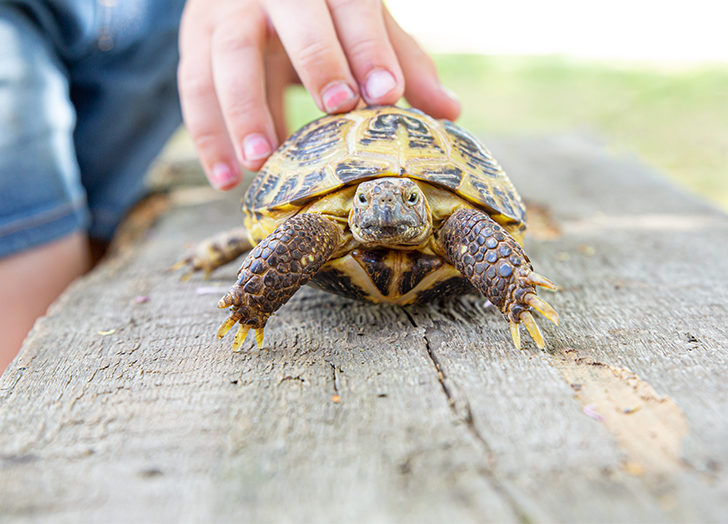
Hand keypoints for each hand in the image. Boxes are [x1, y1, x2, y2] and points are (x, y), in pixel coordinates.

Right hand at [178, 0, 460, 189]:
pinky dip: (208, 136)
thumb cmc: (322, 12)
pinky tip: (226, 179)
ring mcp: (226, 11)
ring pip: (228, 55)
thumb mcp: (360, 25)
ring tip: (262, 162)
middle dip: (316, 59)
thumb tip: (450, 112)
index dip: (369, 47)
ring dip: (244, 109)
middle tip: (336, 108)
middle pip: (291, 17)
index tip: (386, 94)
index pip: (352, 6)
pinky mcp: (194, 39)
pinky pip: (193, 87)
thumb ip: (399, 61)